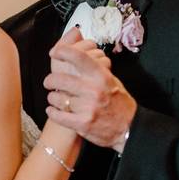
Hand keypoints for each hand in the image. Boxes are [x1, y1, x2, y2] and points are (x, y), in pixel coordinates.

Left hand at [44, 29, 134, 152]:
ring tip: (55, 99)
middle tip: (49, 82)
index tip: (54, 52)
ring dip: (52, 98)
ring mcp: (87, 107)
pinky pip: (58, 116)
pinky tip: (53, 110)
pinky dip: (52, 112)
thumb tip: (76, 57)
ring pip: (56, 98)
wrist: (129, 127)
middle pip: (60, 79)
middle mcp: (93, 90)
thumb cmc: (118, 102)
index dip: (63, 52)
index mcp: (101, 76)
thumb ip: (95, 69)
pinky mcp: (82, 123)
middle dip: (50, 80)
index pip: (78, 57)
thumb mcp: (111, 80)